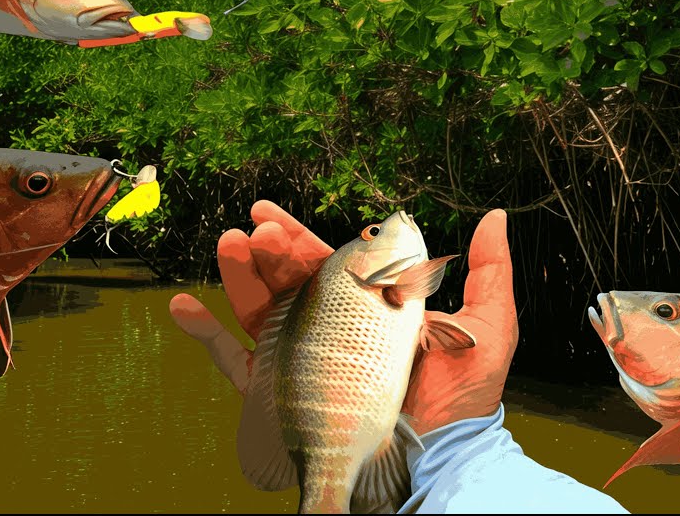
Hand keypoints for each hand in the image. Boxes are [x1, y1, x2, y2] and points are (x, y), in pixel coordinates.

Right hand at [169, 201, 517, 435]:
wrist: (438, 466)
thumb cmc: (464, 405)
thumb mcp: (488, 330)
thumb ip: (488, 272)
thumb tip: (495, 216)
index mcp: (370, 311)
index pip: (327, 263)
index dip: (296, 237)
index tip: (269, 213)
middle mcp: (332, 332)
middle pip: (288, 281)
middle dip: (267, 251)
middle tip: (255, 229)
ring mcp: (303, 363)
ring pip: (259, 311)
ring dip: (238, 277)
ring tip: (227, 246)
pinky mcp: (280, 399)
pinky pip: (235, 365)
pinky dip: (205, 337)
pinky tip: (183, 308)